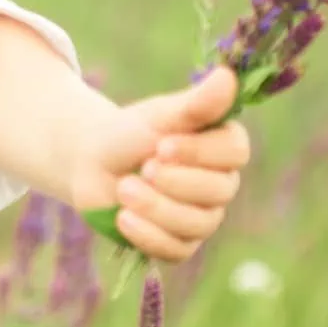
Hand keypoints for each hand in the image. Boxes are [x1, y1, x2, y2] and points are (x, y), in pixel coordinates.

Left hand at [72, 65, 250, 262]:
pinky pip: (175, 250)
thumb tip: (228, 76)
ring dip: (155, 207)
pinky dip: (147, 235)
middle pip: (219, 191)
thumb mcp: (159, 116)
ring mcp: (202, 217)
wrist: (91, 162)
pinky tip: (124, 217)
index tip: (162, 145)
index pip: (236, 152)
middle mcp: (221, 184)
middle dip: (173, 181)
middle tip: (142, 167)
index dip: (200, 152)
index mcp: (223, 146)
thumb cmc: (130, 133)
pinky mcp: (178, 244)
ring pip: (197, 224)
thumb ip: (195, 104)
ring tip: (124, 188)